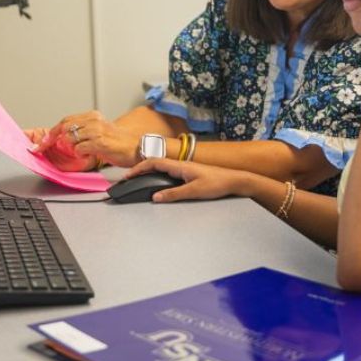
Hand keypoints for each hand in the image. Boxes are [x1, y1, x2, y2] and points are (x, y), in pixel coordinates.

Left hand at [32, 110, 140, 167]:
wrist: (137, 147)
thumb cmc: (118, 143)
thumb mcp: (99, 132)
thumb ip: (82, 132)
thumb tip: (63, 138)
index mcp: (93, 116)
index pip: (66, 120)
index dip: (52, 132)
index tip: (42, 142)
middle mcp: (94, 120)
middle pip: (64, 127)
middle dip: (51, 139)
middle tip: (44, 148)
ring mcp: (97, 131)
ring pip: (70, 137)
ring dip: (70, 148)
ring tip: (80, 152)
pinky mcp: (100, 142)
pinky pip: (79, 148)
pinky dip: (79, 153)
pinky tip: (86, 155)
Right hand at [125, 158, 250, 202]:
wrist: (233, 181)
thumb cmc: (217, 183)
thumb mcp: (194, 191)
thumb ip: (174, 194)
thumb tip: (155, 197)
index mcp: (180, 166)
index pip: (154, 162)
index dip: (138, 168)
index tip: (127, 175)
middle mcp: (181, 165)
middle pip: (155, 163)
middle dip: (139, 169)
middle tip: (128, 178)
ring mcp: (185, 169)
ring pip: (161, 167)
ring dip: (148, 171)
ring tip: (138, 179)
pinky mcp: (189, 174)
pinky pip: (168, 172)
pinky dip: (157, 175)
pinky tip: (156, 182)